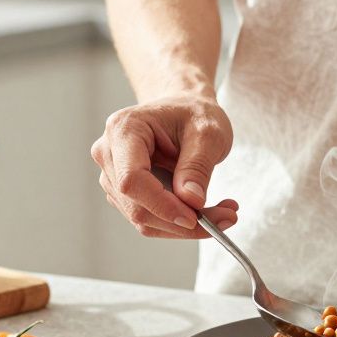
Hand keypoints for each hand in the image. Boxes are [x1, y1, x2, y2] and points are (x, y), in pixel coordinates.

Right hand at [90, 95, 237, 238]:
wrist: (184, 110)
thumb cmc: (193, 113)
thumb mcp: (208, 132)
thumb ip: (198, 166)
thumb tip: (191, 202)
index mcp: (124, 130)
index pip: (131, 179)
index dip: (160, 204)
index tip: (195, 217)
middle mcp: (109, 154)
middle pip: (136, 205)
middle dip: (181, 222)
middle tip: (226, 218)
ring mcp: (113, 176)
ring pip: (143, 218)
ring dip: (183, 226)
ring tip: (224, 213)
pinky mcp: (124, 193)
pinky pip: (149, 219)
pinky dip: (179, 223)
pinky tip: (207, 212)